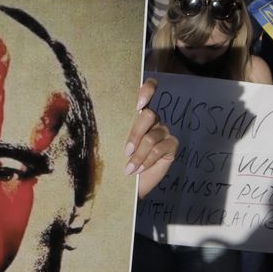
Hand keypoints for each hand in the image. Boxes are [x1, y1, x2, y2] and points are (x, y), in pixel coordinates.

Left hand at [124, 78, 177, 198]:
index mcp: (137, 113)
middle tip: (126, 151)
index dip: (147, 90)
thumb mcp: (114, 143)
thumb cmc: (119, 160)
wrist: (129, 182)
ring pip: (151, 137)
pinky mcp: (171, 145)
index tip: (138, 105)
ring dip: (138, 156)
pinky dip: (147, 161)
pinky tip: (139, 170)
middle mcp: (153, 119)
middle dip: (135, 134)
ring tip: (128, 169)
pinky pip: (159, 150)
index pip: (149, 89)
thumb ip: (116, 128)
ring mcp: (163, 131)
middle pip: (149, 115)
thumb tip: (101, 120)